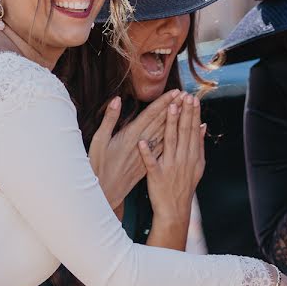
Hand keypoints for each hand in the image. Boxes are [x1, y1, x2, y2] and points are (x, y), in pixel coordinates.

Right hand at [88, 91, 181, 208]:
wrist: (104, 193)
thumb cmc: (98, 166)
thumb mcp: (99, 141)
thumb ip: (109, 120)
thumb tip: (116, 100)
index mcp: (130, 136)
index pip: (151, 115)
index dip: (164, 102)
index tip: (175, 92)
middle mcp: (142, 145)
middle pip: (162, 123)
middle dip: (175, 108)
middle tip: (187, 95)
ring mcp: (147, 155)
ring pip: (166, 135)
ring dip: (177, 122)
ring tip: (188, 110)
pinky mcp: (148, 164)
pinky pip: (164, 149)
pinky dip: (174, 139)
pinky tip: (182, 134)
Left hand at [138, 93, 205, 220]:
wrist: (175, 210)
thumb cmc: (184, 185)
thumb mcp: (198, 166)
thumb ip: (199, 145)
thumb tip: (202, 125)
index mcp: (192, 155)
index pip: (193, 130)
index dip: (192, 113)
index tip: (192, 98)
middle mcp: (183, 159)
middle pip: (184, 132)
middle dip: (184, 113)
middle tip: (184, 96)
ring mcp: (170, 167)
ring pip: (170, 141)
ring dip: (170, 124)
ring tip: (169, 108)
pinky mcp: (156, 176)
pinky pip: (151, 162)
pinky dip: (147, 152)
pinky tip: (142, 142)